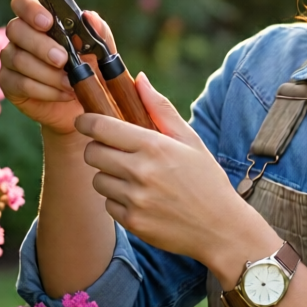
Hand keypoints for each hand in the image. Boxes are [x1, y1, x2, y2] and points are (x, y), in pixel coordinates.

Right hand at [0, 0, 115, 136]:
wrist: (85, 106)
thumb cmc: (91, 71)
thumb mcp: (101, 53)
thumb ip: (98, 33)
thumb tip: (89, 16)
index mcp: (40, 20)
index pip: (23, 2)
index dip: (30, 9)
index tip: (48, 22)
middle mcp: (21, 36)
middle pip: (16, 29)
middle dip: (40, 45)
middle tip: (63, 59)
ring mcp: (11, 59)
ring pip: (17, 58)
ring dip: (47, 72)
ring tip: (70, 83)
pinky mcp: (9, 84)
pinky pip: (19, 83)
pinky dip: (44, 90)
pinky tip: (64, 94)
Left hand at [74, 74, 278, 280]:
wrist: (221, 228)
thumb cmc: (206, 179)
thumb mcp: (190, 140)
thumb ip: (160, 108)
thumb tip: (138, 79)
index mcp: (154, 146)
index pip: (100, 127)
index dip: (86, 121)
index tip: (85, 121)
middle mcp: (140, 171)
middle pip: (91, 153)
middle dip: (99, 149)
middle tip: (115, 151)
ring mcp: (134, 199)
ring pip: (98, 180)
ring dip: (109, 176)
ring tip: (135, 179)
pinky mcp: (132, 222)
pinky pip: (108, 204)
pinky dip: (118, 201)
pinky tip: (142, 199)